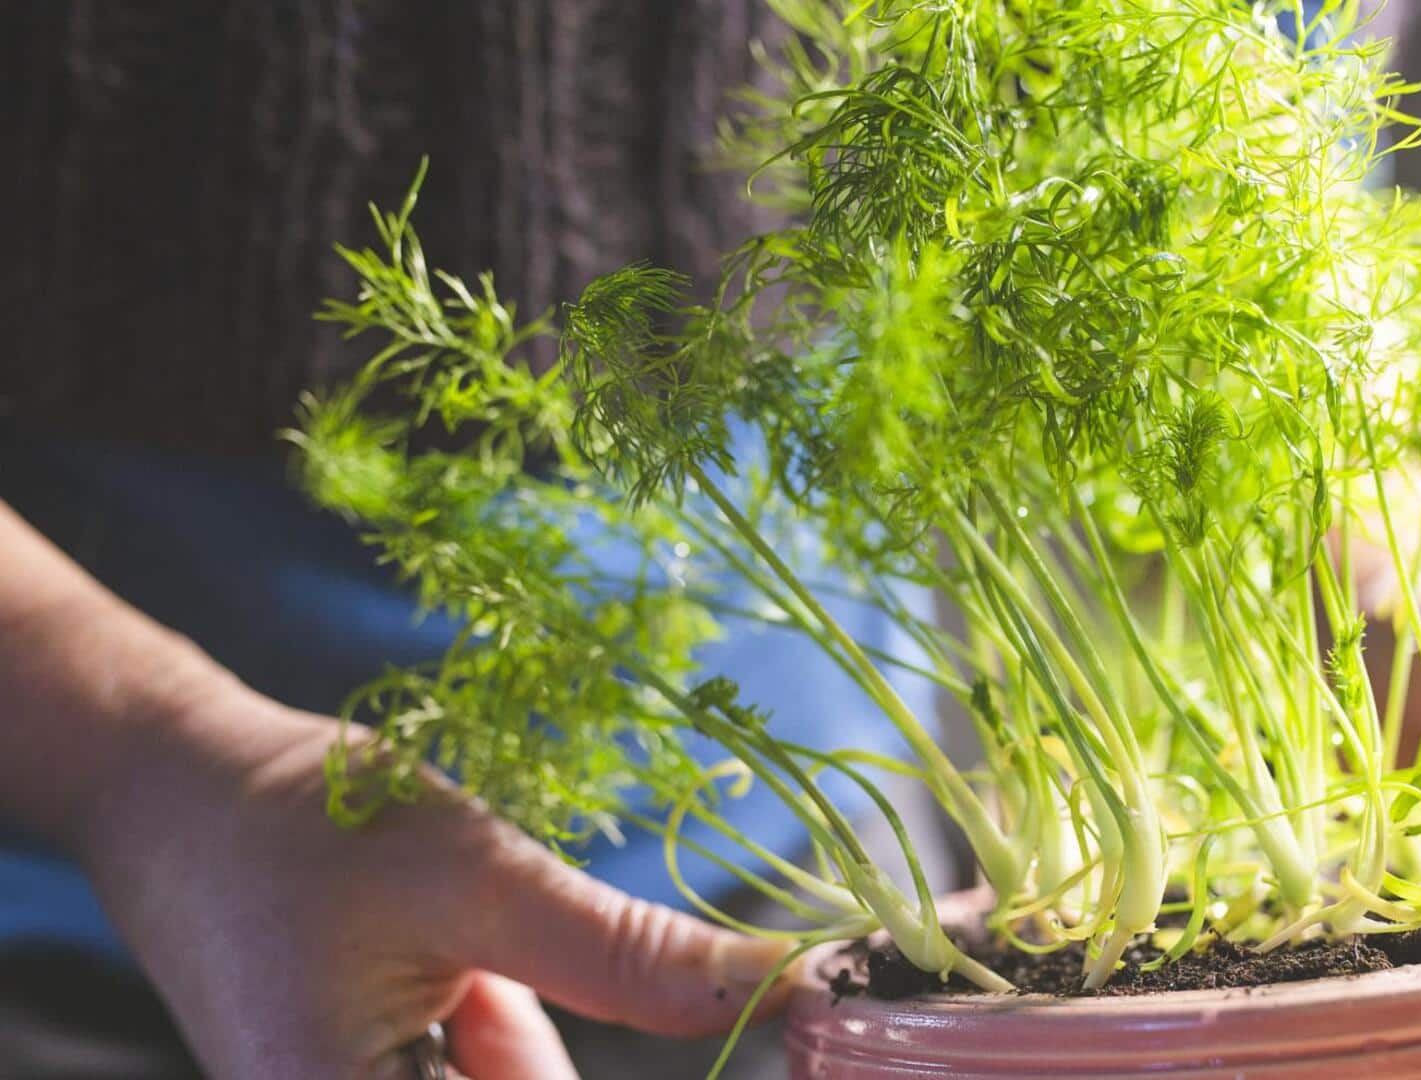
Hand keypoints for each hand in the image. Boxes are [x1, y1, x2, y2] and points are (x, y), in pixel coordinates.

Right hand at [78, 678, 791, 1078]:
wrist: (174, 788)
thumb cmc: (296, 824)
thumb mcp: (476, 882)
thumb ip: (625, 955)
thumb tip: (788, 983)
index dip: (633, 1075)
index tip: (782, 1040)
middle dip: (569, 1047)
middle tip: (634, 977)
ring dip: (550, 1040)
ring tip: (497, 950)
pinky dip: (521, 1037)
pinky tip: (500, 979)